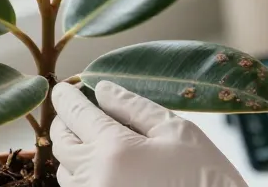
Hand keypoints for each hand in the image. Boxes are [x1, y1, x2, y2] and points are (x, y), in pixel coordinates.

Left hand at [51, 81, 247, 186]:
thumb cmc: (204, 175)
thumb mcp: (176, 131)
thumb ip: (134, 107)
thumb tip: (102, 89)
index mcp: (115, 150)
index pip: (76, 115)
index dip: (67, 98)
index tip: (64, 89)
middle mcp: (96, 178)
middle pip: (63, 143)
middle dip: (67, 122)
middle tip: (77, 110)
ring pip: (66, 170)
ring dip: (75, 149)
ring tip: (93, 137)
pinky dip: (83, 173)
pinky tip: (103, 164)